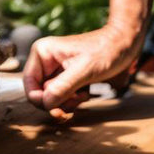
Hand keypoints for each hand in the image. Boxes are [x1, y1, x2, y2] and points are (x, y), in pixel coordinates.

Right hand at [23, 24, 142, 118]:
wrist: (124, 44)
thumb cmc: (105, 51)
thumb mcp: (84, 70)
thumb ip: (63, 86)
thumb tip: (45, 102)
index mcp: (42, 52)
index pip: (29, 85)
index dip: (41, 100)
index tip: (59, 108)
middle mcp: (45, 60)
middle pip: (40, 93)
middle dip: (58, 102)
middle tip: (76, 100)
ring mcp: (55, 69)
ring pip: (51, 97)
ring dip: (67, 102)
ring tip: (83, 94)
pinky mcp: (66, 76)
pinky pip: (62, 96)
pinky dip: (72, 100)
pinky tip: (85, 92)